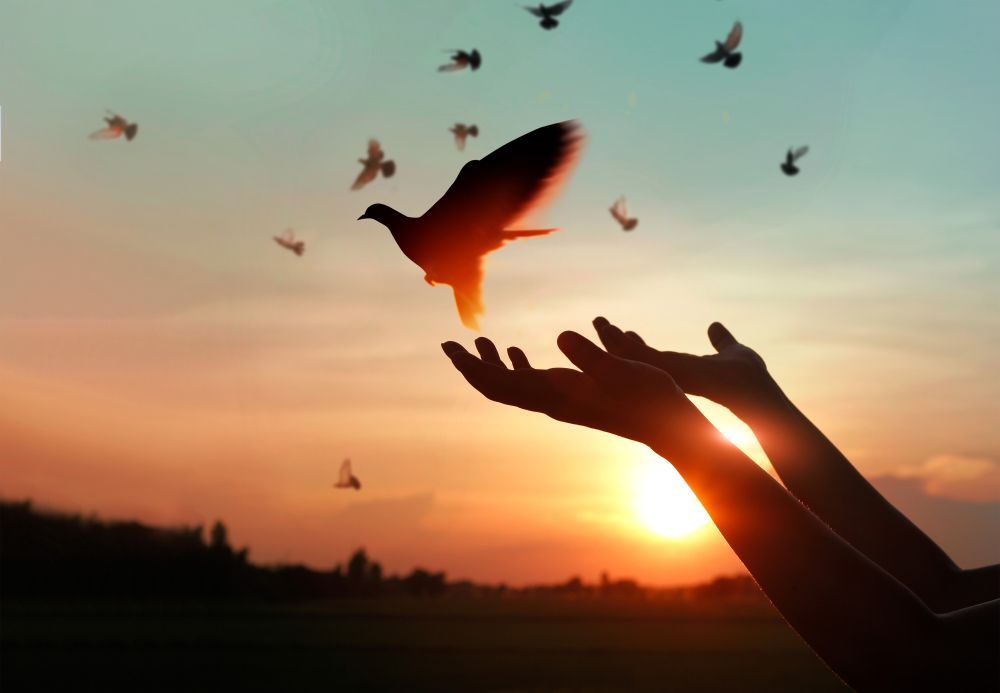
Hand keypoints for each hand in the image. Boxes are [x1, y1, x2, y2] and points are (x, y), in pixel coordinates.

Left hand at [441, 332, 714, 452]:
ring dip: (491, 365)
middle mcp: (552, 401)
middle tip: (449, 344)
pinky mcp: (573, 397)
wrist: (669, 427)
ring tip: (476, 342)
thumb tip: (560, 336)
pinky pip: (533, 383)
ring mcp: (561, 401)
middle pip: (497, 387)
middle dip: (471, 366)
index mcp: (556, 396)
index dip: (471, 367)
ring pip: (513, 385)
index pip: (500, 384)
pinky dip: (517, 366)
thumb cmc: (650, 398)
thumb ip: (591, 355)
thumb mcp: (623, 370)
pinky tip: (515, 352)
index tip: (449, 347)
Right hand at [591, 317, 782, 416]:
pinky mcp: (674, 372)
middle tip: (599, 321)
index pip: (653, 357)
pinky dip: (627, 346)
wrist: (757, 393)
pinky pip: (644, 358)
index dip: (636, 345)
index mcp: (683, 370)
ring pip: (635, 358)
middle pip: (636, 358)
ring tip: (600, 324)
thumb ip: (722, 341)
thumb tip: (715, 326)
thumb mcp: (733, 352)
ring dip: (615, 341)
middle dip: (616, 341)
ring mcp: (671, 376)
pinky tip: (615, 334)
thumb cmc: (750, 379)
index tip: (623, 330)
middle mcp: (673, 376)